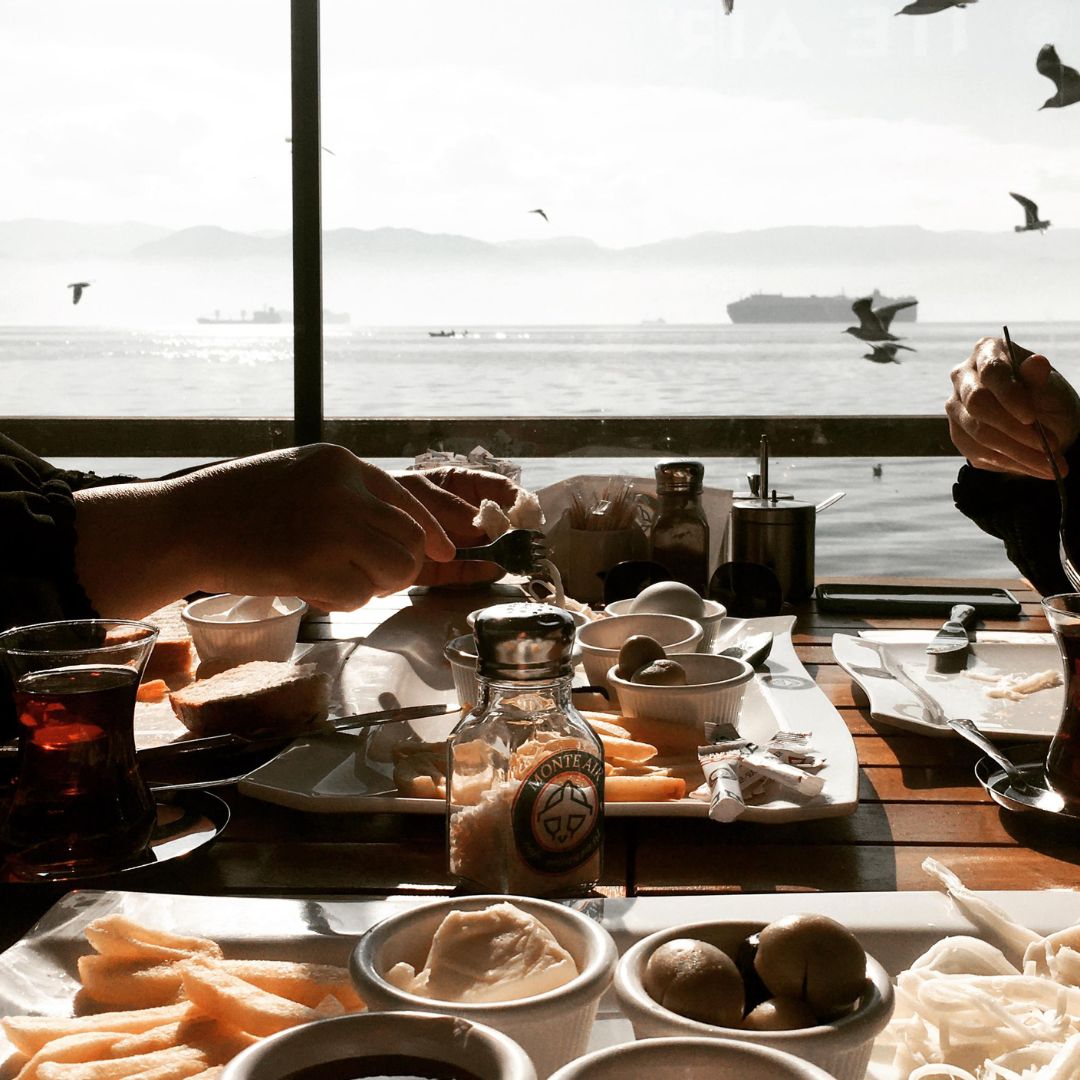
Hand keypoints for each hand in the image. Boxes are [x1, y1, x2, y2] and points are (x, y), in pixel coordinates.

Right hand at [174, 444, 455, 609]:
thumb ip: (348, 497)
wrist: (182, 524)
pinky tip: (309, 589)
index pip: (407, 500)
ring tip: (334, 581)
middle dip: (398, 568)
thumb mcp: (299, 477)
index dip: (431, 531)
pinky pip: (359, 597)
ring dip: (373, 587)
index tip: (443, 552)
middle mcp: (343, 490)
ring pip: (395, 571)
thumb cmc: (236, 506)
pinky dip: (341, 601)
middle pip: (408, 541)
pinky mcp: (312, 565)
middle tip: (369, 578)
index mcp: (340, 464)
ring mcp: (330, 527)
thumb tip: (404, 535)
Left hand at [395, 466, 520, 586]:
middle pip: (499, 525)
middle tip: (525, 542)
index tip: (528, 513)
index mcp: (463, 487)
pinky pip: (464, 573)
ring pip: (486, 551)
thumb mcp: (421, 491)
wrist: (355, 524)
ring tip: (513, 561)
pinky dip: (478, 573)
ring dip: (500, 556)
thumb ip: (451, 507)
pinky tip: (491, 571)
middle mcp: (464, 516)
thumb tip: (486, 524)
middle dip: (514, 533)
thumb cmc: (387, 494)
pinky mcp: (441, 569)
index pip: (501, 490)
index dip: (518, 500)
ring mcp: (455, 543)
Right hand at [946, 336, 1079, 478]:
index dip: (1009, 395)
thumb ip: (1040, 379)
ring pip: (978, 432)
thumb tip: (1036, 362)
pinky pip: (977, 452)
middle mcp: (963, 376)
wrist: (1042, 427)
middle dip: (1013, 429)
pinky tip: (1033, 466)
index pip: (991, 371)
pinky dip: (1009, 463)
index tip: (1031, 418)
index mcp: (987, 352)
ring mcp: (956, 406)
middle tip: (1047, 447)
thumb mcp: (1052, 389)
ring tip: (1050, 464)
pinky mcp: (957, 433)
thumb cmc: (1047, 400)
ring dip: (1017, 452)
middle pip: (977, 403)